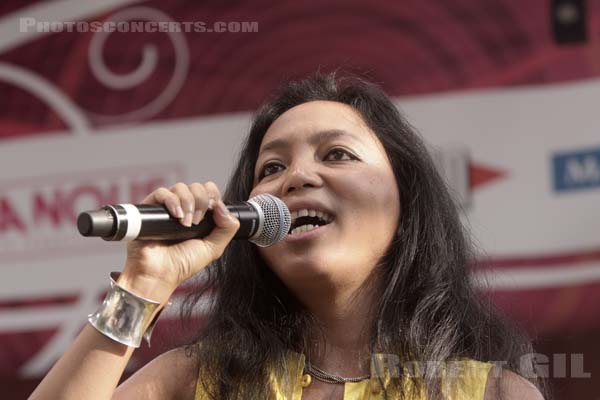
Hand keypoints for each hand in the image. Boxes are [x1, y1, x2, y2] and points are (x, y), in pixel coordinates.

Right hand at [118, 182, 239, 303]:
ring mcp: (167, 207)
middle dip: (201, 201)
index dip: (213, 195)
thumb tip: (223, 206)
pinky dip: (172, 201)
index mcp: (199, 214)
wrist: (159, 274)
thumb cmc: (183, 264)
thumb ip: (227, 228)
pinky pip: (162, 192)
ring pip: (181, 187)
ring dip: (188, 203)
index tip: (213, 210)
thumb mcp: (213, 248)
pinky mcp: (150, 209)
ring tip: (185, 224)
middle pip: (197, 187)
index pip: (209, 191)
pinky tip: (176, 216)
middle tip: (197, 222)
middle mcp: (183, 208)